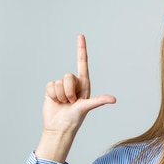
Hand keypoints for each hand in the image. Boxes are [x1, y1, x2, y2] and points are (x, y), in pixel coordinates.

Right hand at [36, 35, 115, 161]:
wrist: (59, 127)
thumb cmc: (75, 119)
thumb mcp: (87, 108)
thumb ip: (99, 101)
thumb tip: (113, 99)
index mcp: (84, 84)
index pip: (82, 63)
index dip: (81, 49)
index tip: (80, 35)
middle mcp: (73, 82)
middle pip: (68, 76)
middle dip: (68, 91)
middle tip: (71, 102)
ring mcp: (62, 86)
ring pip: (58, 82)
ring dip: (60, 95)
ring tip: (64, 103)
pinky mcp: (51, 89)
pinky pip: (50, 85)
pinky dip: (52, 95)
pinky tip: (55, 102)